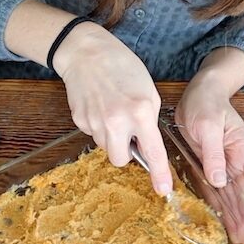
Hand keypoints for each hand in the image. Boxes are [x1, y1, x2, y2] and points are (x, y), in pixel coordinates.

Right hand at [54, 23, 172, 195]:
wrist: (87, 53)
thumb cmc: (122, 66)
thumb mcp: (148, 91)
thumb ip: (148, 120)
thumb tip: (143, 144)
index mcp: (141, 112)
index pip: (153, 151)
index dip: (159, 174)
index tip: (164, 189)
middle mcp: (117, 121)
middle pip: (120, 160)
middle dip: (125, 153)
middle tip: (128, 135)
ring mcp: (95, 122)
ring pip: (106, 148)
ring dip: (111, 139)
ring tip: (112, 113)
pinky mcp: (80, 120)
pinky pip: (93, 135)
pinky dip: (98, 127)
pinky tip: (99, 107)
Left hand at [175, 71, 243, 229]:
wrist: (199, 92)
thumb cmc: (206, 104)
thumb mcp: (208, 126)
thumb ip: (213, 153)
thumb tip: (219, 180)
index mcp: (243, 150)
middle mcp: (236, 160)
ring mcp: (223, 163)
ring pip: (231, 194)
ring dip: (233, 214)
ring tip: (235, 236)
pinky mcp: (209, 164)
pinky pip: (215, 187)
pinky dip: (218, 202)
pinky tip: (217, 217)